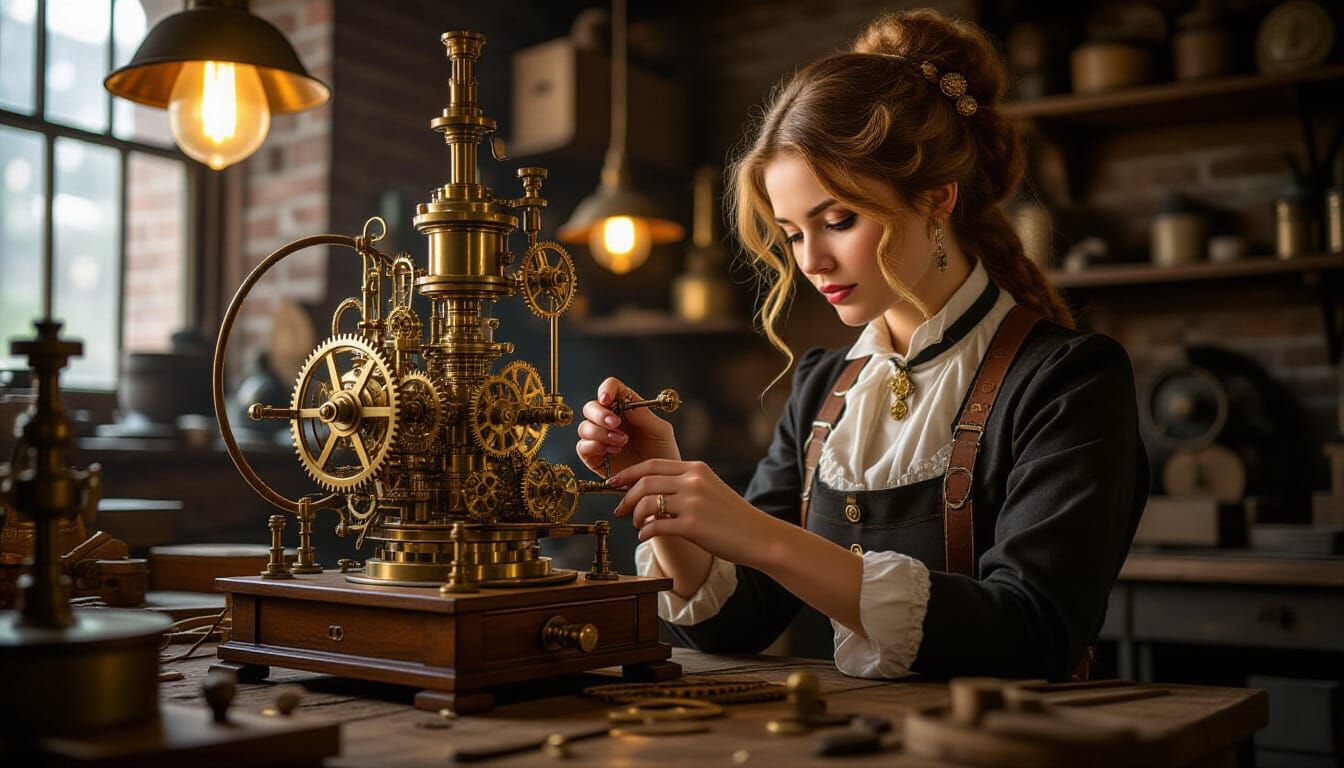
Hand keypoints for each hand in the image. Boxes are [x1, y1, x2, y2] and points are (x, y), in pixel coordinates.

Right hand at [576, 377, 679, 477]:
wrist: (661, 482)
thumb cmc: (663, 454)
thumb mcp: (660, 430)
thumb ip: (642, 414)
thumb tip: (624, 402)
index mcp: (626, 408)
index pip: (610, 389)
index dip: (605, 389)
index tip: (607, 399)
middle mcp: (610, 421)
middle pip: (590, 407)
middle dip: (599, 414)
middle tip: (616, 424)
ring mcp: (600, 439)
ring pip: (584, 427)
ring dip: (601, 433)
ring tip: (621, 442)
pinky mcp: (594, 457)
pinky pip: (582, 447)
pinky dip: (594, 446)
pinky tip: (613, 452)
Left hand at [607, 459, 781, 568]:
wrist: (759, 536)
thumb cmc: (733, 517)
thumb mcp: (710, 489)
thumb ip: (684, 486)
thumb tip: (650, 494)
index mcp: (696, 469)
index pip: (652, 464)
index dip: (628, 473)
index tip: (614, 483)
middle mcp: (693, 481)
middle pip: (644, 481)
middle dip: (625, 496)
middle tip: (619, 509)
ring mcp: (693, 502)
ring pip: (647, 503)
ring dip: (635, 515)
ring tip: (637, 525)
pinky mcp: (693, 525)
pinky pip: (656, 526)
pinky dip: (645, 533)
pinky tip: (646, 536)